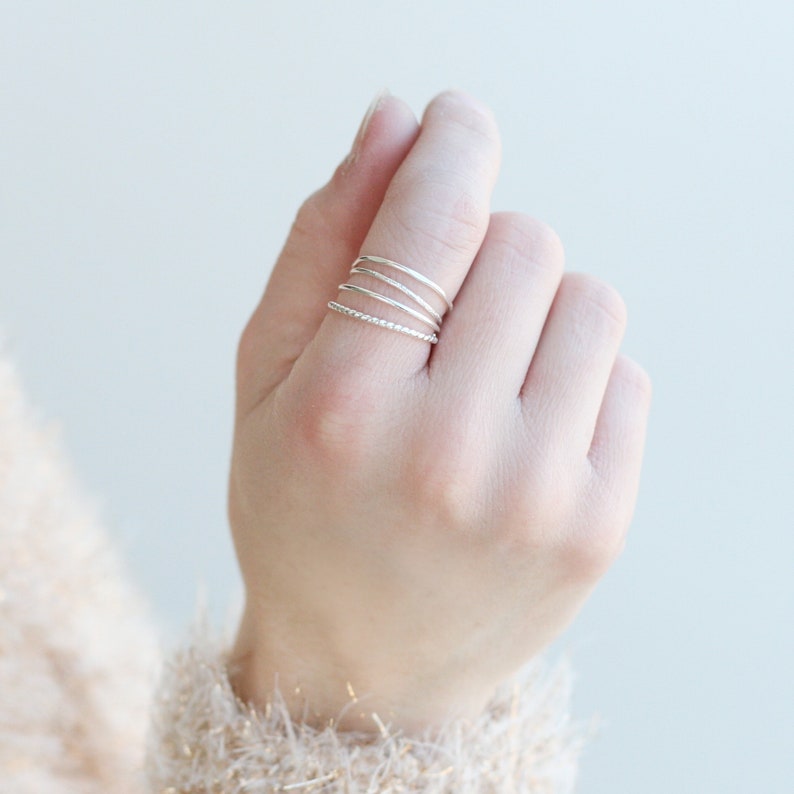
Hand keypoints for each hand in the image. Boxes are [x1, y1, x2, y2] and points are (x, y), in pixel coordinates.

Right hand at [227, 90, 650, 732]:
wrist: (364, 665)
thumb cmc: (302, 512)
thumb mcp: (270, 380)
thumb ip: (325, 242)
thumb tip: (394, 123)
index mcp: (345, 411)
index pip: (429, 225)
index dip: (450, 146)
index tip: (455, 121)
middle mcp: (448, 455)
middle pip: (524, 245)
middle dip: (483, 254)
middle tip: (441, 320)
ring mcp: (538, 497)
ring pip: (589, 300)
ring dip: (537, 309)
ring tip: (484, 375)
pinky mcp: (600, 526)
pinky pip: (625, 376)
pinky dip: (576, 377)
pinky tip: (522, 429)